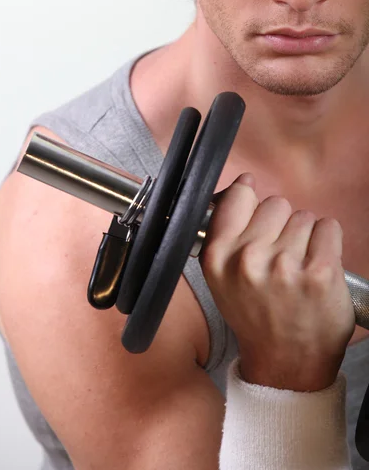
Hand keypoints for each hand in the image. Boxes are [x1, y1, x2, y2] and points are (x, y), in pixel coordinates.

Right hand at [199, 174, 354, 391]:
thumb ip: (226, 232)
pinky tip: (318, 267)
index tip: (259, 217)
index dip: (251, 201)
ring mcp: (283, 265)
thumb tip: (244, 184)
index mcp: (218, 258)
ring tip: (298, 269)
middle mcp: (247, 259)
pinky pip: (329, 227)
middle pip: (276, 203)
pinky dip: (328, 243)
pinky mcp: (319, 272)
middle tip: (280, 258)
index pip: (238, 196)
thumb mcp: (222, 278)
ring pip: (304, 217)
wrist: (286, 363)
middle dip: (282, 225)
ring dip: (306, 238)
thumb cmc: (257, 316)